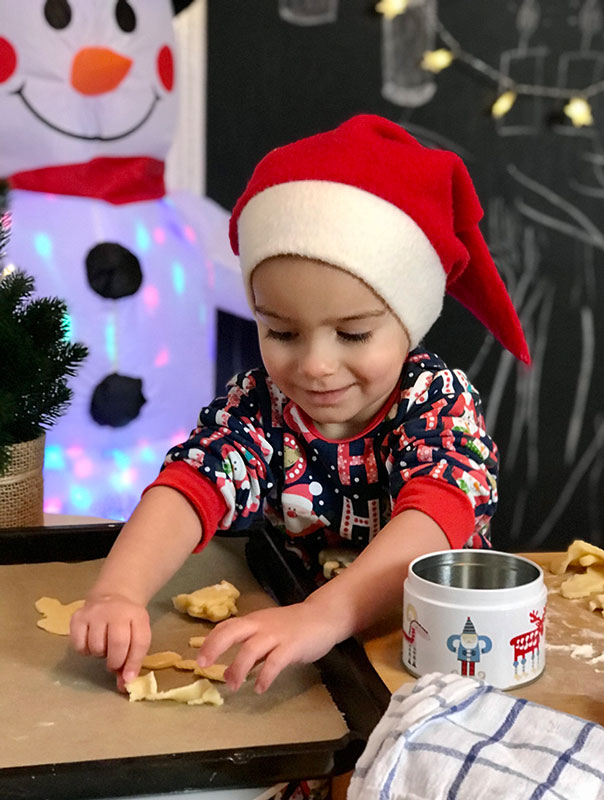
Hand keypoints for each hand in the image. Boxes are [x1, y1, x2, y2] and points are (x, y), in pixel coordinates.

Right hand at [70, 594, 150, 690]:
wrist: (113, 595)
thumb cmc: (127, 622)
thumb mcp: (137, 635)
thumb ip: (132, 660)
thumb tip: (123, 685)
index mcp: (137, 615)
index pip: (139, 642)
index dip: (133, 664)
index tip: (128, 679)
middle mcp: (116, 611)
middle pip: (117, 644)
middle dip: (115, 662)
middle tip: (114, 663)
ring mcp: (95, 612)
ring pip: (96, 646)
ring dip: (100, 654)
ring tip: (104, 645)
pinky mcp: (78, 616)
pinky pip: (79, 645)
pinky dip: (85, 650)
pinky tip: (91, 641)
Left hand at [197, 601, 343, 693]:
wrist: (323, 617)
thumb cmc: (293, 627)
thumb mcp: (268, 636)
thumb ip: (250, 653)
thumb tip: (229, 673)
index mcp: (253, 621)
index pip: (226, 627)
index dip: (210, 641)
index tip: (199, 659)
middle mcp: (261, 625)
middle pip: (233, 631)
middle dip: (215, 647)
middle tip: (203, 665)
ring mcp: (277, 635)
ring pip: (251, 648)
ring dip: (239, 668)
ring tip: (232, 686)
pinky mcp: (292, 646)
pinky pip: (275, 661)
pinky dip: (265, 675)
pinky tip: (259, 687)